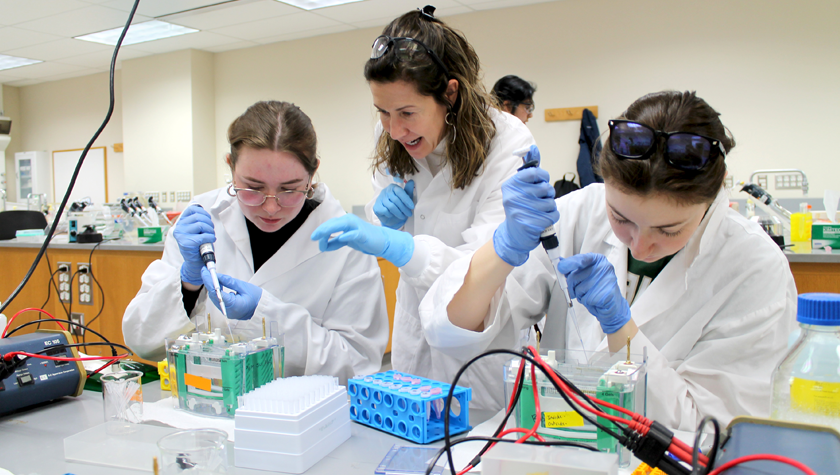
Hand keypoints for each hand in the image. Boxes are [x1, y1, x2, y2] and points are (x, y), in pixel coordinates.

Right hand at [173, 206, 215, 285]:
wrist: (194, 262)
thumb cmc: (197, 245)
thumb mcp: (196, 230)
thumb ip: (197, 220)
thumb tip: (202, 210)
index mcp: (181, 222)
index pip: (192, 209)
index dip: (203, 212)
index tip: (207, 219)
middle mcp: (179, 228)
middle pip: (198, 217)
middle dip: (209, 223)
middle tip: (211, 230)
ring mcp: (181, 235)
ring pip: (201, 225)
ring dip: (210, 230)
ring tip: (210, 235)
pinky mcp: (186, 243)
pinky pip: (203, 236)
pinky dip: (210, 237)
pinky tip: (210, 240)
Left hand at [201, 267, 261, 320]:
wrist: (262, 308)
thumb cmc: (256, 298)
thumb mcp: (243, 286)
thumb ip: (229, 282)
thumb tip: (217, 276)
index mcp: (233, 305)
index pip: (216, 292)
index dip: (209, 281)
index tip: (205, 272)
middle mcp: (228, 310)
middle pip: (213, 295)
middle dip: (209, 283)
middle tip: (207, 271)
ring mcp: (227, 312)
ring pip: (215, 298)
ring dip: (212, 287)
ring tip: (212, 276)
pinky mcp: (227, 311)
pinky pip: (219, 301)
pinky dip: (217, 292)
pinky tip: (218, 285)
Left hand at [310, 214, 414, 266]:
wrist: (381, 241)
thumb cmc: (364, 239)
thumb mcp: (346, 240)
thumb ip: (335, 242)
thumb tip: (323, 245)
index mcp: (345, 221)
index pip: (330, 224)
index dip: (321, 231)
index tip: (314, 238)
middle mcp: (350, 220)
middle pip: (333, 223)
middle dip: (322, 230)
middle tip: (314, 237)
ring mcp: (357, 226)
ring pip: (342, 224)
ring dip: (330, 230)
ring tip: (321, 236)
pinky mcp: (364, 233)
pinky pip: (354, 233)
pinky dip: (347, 235)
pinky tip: (341, 238)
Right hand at [373, 180, 415, 228]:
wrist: (390, 216)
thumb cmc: (399, 205)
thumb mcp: (405, 197)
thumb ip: (408, 190)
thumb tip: (411, 181)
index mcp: (392, 187)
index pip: (400, 192)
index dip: (406, 199)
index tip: (412, 206)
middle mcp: (385, 191)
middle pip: (396, 200)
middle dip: (404, 208)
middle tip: (409, 214)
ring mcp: (380, 199)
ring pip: (391, 206)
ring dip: (399, 213)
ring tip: (403, 216)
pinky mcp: (376, 207)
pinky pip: (385, 211)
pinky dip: (391, 215)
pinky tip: (393, 215)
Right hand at [493, 147, 558, 265]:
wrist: (514, 235)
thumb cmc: (520, 208)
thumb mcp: (519, 188)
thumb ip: (528, 171)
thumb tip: (533, 148)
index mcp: (511, 185)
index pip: (535, 172)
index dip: (543, 177)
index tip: (541, 182)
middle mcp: (514, 196)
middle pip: (546, 188)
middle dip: (547, 195)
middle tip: (538, 201)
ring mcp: (522, 211)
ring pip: (551, 202)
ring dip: (549, 208)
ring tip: (539, 212)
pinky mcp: (531, 224)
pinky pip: (553, 215)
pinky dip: (551, 218)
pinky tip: (541, 220)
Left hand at [556, 253, 630, 333]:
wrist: (612, 304)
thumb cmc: (597, 288)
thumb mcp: (585, 274)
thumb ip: (574, 268)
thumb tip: (561, 263)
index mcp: (598, 260)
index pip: (581, 259)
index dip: (569, 263)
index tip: (561, 267)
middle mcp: (604, 268)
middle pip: (574, 276)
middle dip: (571, 285)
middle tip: (579, 289)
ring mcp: (606, 280)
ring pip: (579, 289)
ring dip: (580, 295)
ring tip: (590, 294)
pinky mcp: (606, 294)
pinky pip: (586, 299)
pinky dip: (586, 302)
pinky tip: (594, 300)